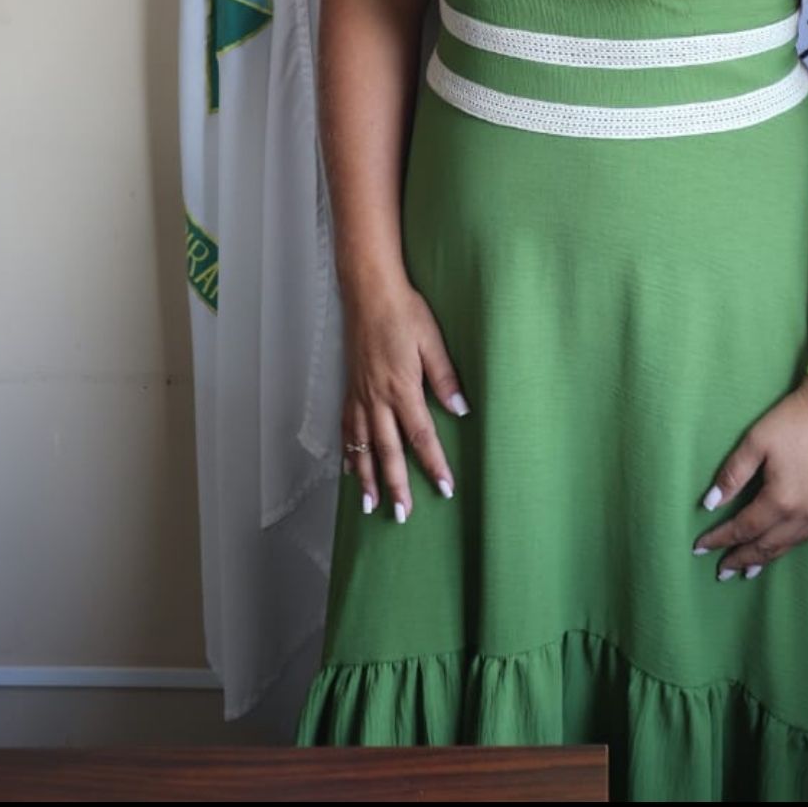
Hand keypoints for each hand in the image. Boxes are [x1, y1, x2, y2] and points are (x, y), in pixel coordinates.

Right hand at [341, 279, 469, 522]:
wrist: (368, 291)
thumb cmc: (404, 312)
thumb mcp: (432, 341)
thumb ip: (444, 378)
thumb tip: (460, 410)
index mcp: (401, 388)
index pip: (421, 436)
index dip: (433, 464)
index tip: (444, 488)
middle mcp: (377, 398)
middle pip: (388, 451)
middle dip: (396, 486)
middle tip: (402, 515)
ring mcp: (360, 394)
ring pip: (362, 446)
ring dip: (367, 478)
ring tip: (370, 506)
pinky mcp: (351, 388)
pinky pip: (347, 428)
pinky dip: (348, 452)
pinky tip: (351, 469)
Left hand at [692, 380, 807, 578]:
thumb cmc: (797, 418)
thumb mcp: (756, 441)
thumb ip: (732, 475)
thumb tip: (710, 503)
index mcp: (781, 501)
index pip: (743, 529)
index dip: (720, 539)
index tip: (700, 548)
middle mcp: (805, 514)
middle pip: (767, 545)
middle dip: (742, 559)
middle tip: (722, 571)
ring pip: (790, 544)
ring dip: (767, 558)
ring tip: (749, 570)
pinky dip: (793, 544)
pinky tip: (786, 544)